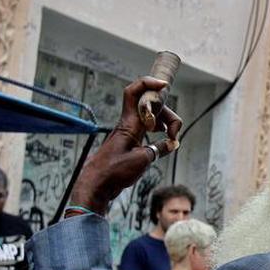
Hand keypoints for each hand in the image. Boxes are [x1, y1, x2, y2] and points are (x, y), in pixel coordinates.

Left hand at [70, 77, 181, 214]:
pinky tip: (163, 140)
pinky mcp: (128, 143)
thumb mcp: (142, 160)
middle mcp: (128, 124)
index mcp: (129, 123)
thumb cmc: (114, 172)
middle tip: (174, 134)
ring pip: (150, 118)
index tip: (165, 86)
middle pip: (151, 107)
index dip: (149, 83)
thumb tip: (171, 144)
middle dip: (168, 114)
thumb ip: (159, 149)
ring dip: (164, 122)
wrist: (95, 186)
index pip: (135, 92)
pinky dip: (157, 131)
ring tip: (171, 137)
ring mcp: (128, 133)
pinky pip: (146, 129)